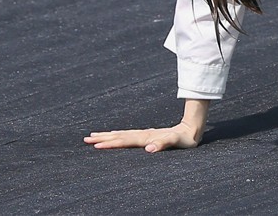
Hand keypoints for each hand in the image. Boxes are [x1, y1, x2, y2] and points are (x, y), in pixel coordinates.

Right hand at [83, 121, 201, 152]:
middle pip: (119, 136)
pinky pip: (128, 135)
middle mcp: (143, 134)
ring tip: (94, 136)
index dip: (110, 143)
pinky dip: (118, 135)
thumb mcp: (176, 142)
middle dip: (103, 138)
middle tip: (85, 139)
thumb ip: (163, 144)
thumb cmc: (184, 139)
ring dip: (108, 136)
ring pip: (122, 134)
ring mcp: (145, 134)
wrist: (191, 129)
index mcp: (146, 137)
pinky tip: (114, 135)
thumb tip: (149, 149)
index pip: (124, 141)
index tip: (95, 146)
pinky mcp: (147, 135)